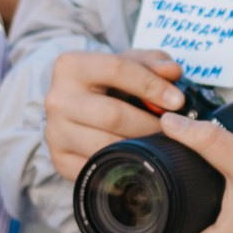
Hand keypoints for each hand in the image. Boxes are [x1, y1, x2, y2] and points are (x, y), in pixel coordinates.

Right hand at [43, 50, 183, 180]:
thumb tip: (173, 71)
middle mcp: (56, 99)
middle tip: (172, 129)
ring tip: (159, 144)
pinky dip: (123, 167)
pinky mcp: (59, 160)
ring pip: (107, 146)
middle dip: (150, 124)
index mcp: (70, 66)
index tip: (178, 101)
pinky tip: (139, 160)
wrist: (78, 106)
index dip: (151, 85)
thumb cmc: (110, 81)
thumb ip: (154, 62)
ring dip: (140, 148)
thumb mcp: (130, 63)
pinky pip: (98, 169)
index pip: (116, 70)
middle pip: (113, 115)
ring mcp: (55, 133)